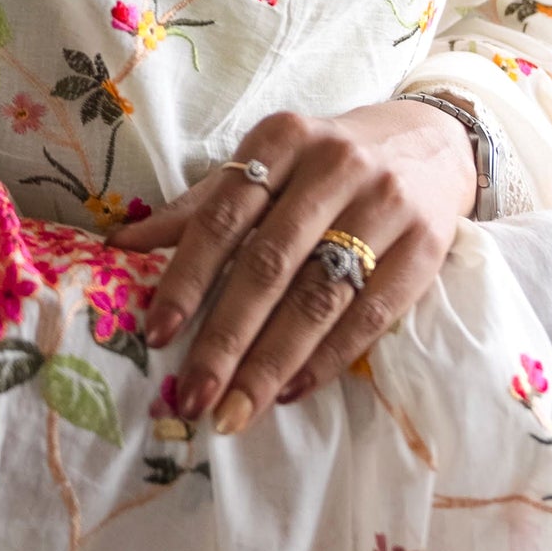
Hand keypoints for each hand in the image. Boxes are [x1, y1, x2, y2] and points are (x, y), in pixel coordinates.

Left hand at [106, 99, 477, 435]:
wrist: (431, 142)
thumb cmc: (327, 161)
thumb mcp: (266, 163)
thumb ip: (199, 206)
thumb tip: (119, 244)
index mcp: (282, 138)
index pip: (223, 217)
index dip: (187, 277)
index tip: (157, 334)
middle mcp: (334, 165)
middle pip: (270, 263)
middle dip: (227, 337)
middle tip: (193, 396)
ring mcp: (386, 204)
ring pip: (319, 296)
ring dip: (272, 362)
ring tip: (236, 411)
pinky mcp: (426, 245)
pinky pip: (371, 314)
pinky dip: (329, 358)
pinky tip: (292, 390)